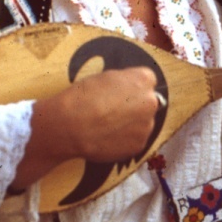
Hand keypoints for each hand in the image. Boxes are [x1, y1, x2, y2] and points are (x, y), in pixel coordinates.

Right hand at [12, 67, 159, 188]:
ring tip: (107, 126)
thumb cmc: (83, 97)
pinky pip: (134, 140)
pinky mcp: (139, 145)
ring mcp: (147, 126)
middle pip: (147, 103)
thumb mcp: (105, 76)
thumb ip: (124, 81)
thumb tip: (130, 89)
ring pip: (142, 123)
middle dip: (135, 106)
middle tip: (112, 111)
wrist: (71, 126)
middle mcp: (150, 102)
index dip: (132, 87)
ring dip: (130, 124)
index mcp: (143, 80)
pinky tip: (107, 137)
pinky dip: (124, 140)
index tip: (120, 93)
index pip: (147, 81)